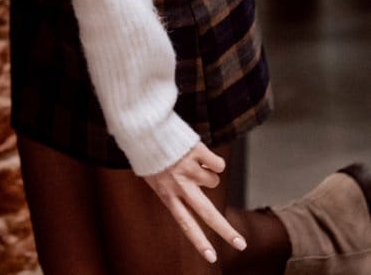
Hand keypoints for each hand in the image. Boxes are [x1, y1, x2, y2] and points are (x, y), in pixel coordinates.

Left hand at [144, 143, 246, 263]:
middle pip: (208, 214)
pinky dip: (213, 160)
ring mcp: (190, 169)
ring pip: (214, 180)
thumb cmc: (147, 152)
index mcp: (167, 194)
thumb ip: (170, 192)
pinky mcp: (197, 152)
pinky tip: (199, 153)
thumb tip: (190, 201)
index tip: (211, 258)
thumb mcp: (153, 178)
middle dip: (226, 231)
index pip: (186, 224)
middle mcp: (180, 185)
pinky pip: (218, 164)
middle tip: (241, 245)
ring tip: (190, 161)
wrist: (142, 125)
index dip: (199, 241)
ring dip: (208, 172)